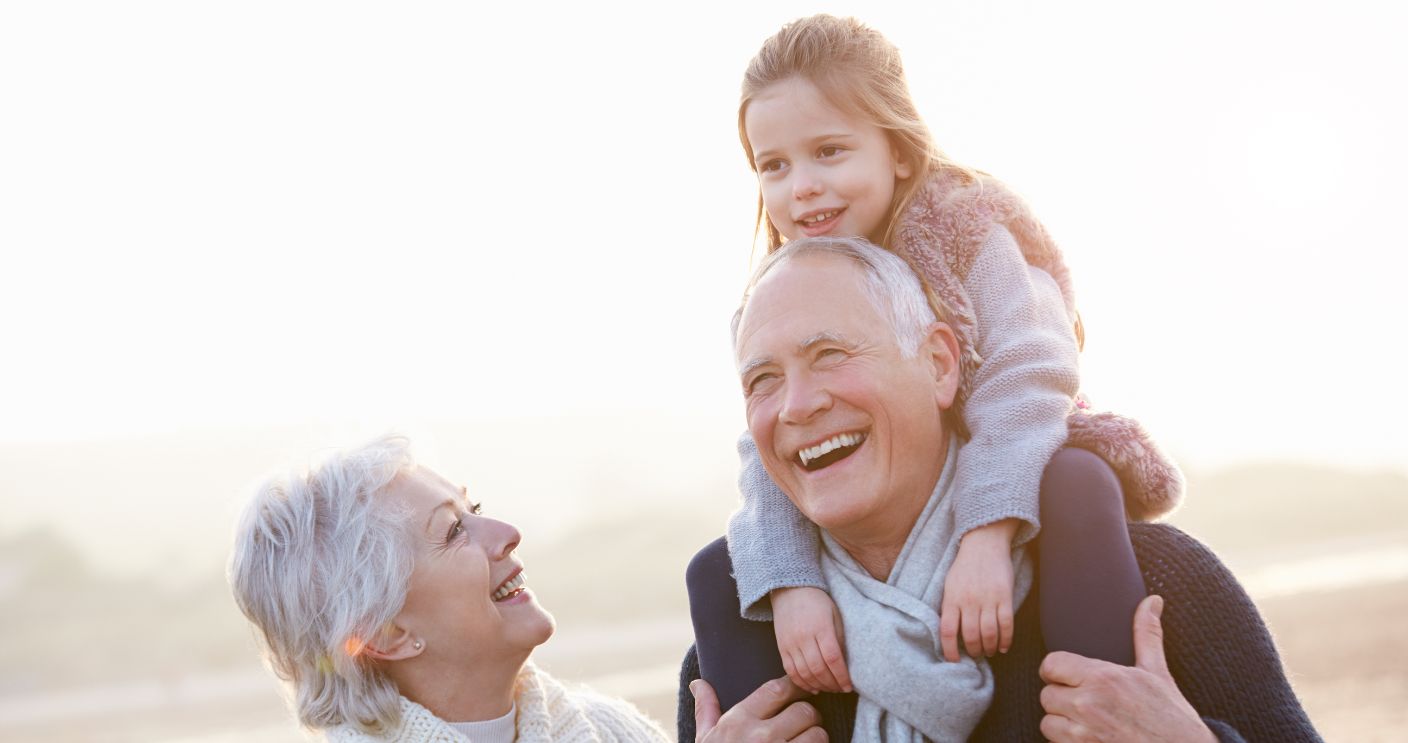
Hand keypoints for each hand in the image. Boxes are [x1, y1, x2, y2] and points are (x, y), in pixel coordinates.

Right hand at [692, 676, 826, 742]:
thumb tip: (698, 683)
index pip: (776, 689)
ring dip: (816, 738)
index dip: (793, 686)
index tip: (799, 689)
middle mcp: (761, 737)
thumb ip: (706, 709)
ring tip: (806, 741)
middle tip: (803, 722)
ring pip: (817, 735)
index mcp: (739, 722)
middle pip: (804, 711)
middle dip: (807, 715)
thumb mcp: (705, 740)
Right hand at [771, 586, 851, 692]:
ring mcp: (790, 643)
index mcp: (821, 627)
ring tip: (829, 688)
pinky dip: (802, 683)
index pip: (833, 659)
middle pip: (818, 669)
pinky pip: (790, 671)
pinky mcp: (781, 647)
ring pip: (804, 673)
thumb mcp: (835, 614)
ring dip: (819, 686)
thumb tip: (845, 663)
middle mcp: (804, 637)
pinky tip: (812, 687)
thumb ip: (839, 638)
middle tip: (841, 689)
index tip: (849, 686)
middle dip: (832, 684)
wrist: (790, 590)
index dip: (842, 676)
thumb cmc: (817, 601)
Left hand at [940, 519, 1016, 661]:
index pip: (947, 631)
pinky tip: (1004, 647)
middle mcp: (969, 601)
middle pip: (970, 635)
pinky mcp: (1004, 596)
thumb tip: (949, 633)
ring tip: (989, 652)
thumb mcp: (949, 585)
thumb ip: (949, 607)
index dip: (950, 650)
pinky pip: (1006, 624)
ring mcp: (988, 599)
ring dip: (989, 647)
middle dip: (974, 650)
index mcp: (951, 598)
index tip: (954, 660)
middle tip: (976, 655)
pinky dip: (1006, 639)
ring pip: (989, 633)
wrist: (984, 544)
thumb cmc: (964, 567)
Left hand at [1038, 595, 1216, 741]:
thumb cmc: (1172, 717)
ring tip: (1086, 721)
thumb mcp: (1158, 673)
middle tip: (1083, 701)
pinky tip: (1090, 737)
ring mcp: (1083, 734)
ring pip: (1047, 722)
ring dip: (1062, 722)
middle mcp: (1088, 704)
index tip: (1069, 676)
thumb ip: (1146, 634)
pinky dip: (1067, 742)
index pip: (1051, 664)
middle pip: (1047, 694)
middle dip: (1062, 697)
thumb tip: (1153, 600)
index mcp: (1103, 678)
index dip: (1057, 670)